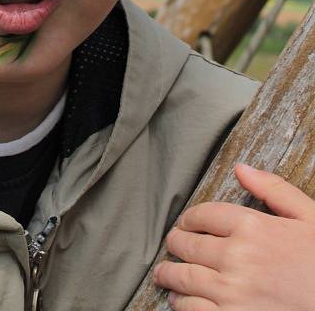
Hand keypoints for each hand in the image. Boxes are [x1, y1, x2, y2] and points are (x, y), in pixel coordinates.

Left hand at [153, 163, 314, 309]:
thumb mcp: (309, 217)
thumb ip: (273, 189)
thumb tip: (241, 168)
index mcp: (252, 226)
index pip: (203, 214)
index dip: (189, 218)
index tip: (186, 223)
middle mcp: (236, 257)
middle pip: (187, 245)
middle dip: (175, 243)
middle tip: (173, 245)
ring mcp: (232, 292)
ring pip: (184, 278)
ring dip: (169, 274)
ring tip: (164, 274)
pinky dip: (181, 304)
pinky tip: (179, 301)